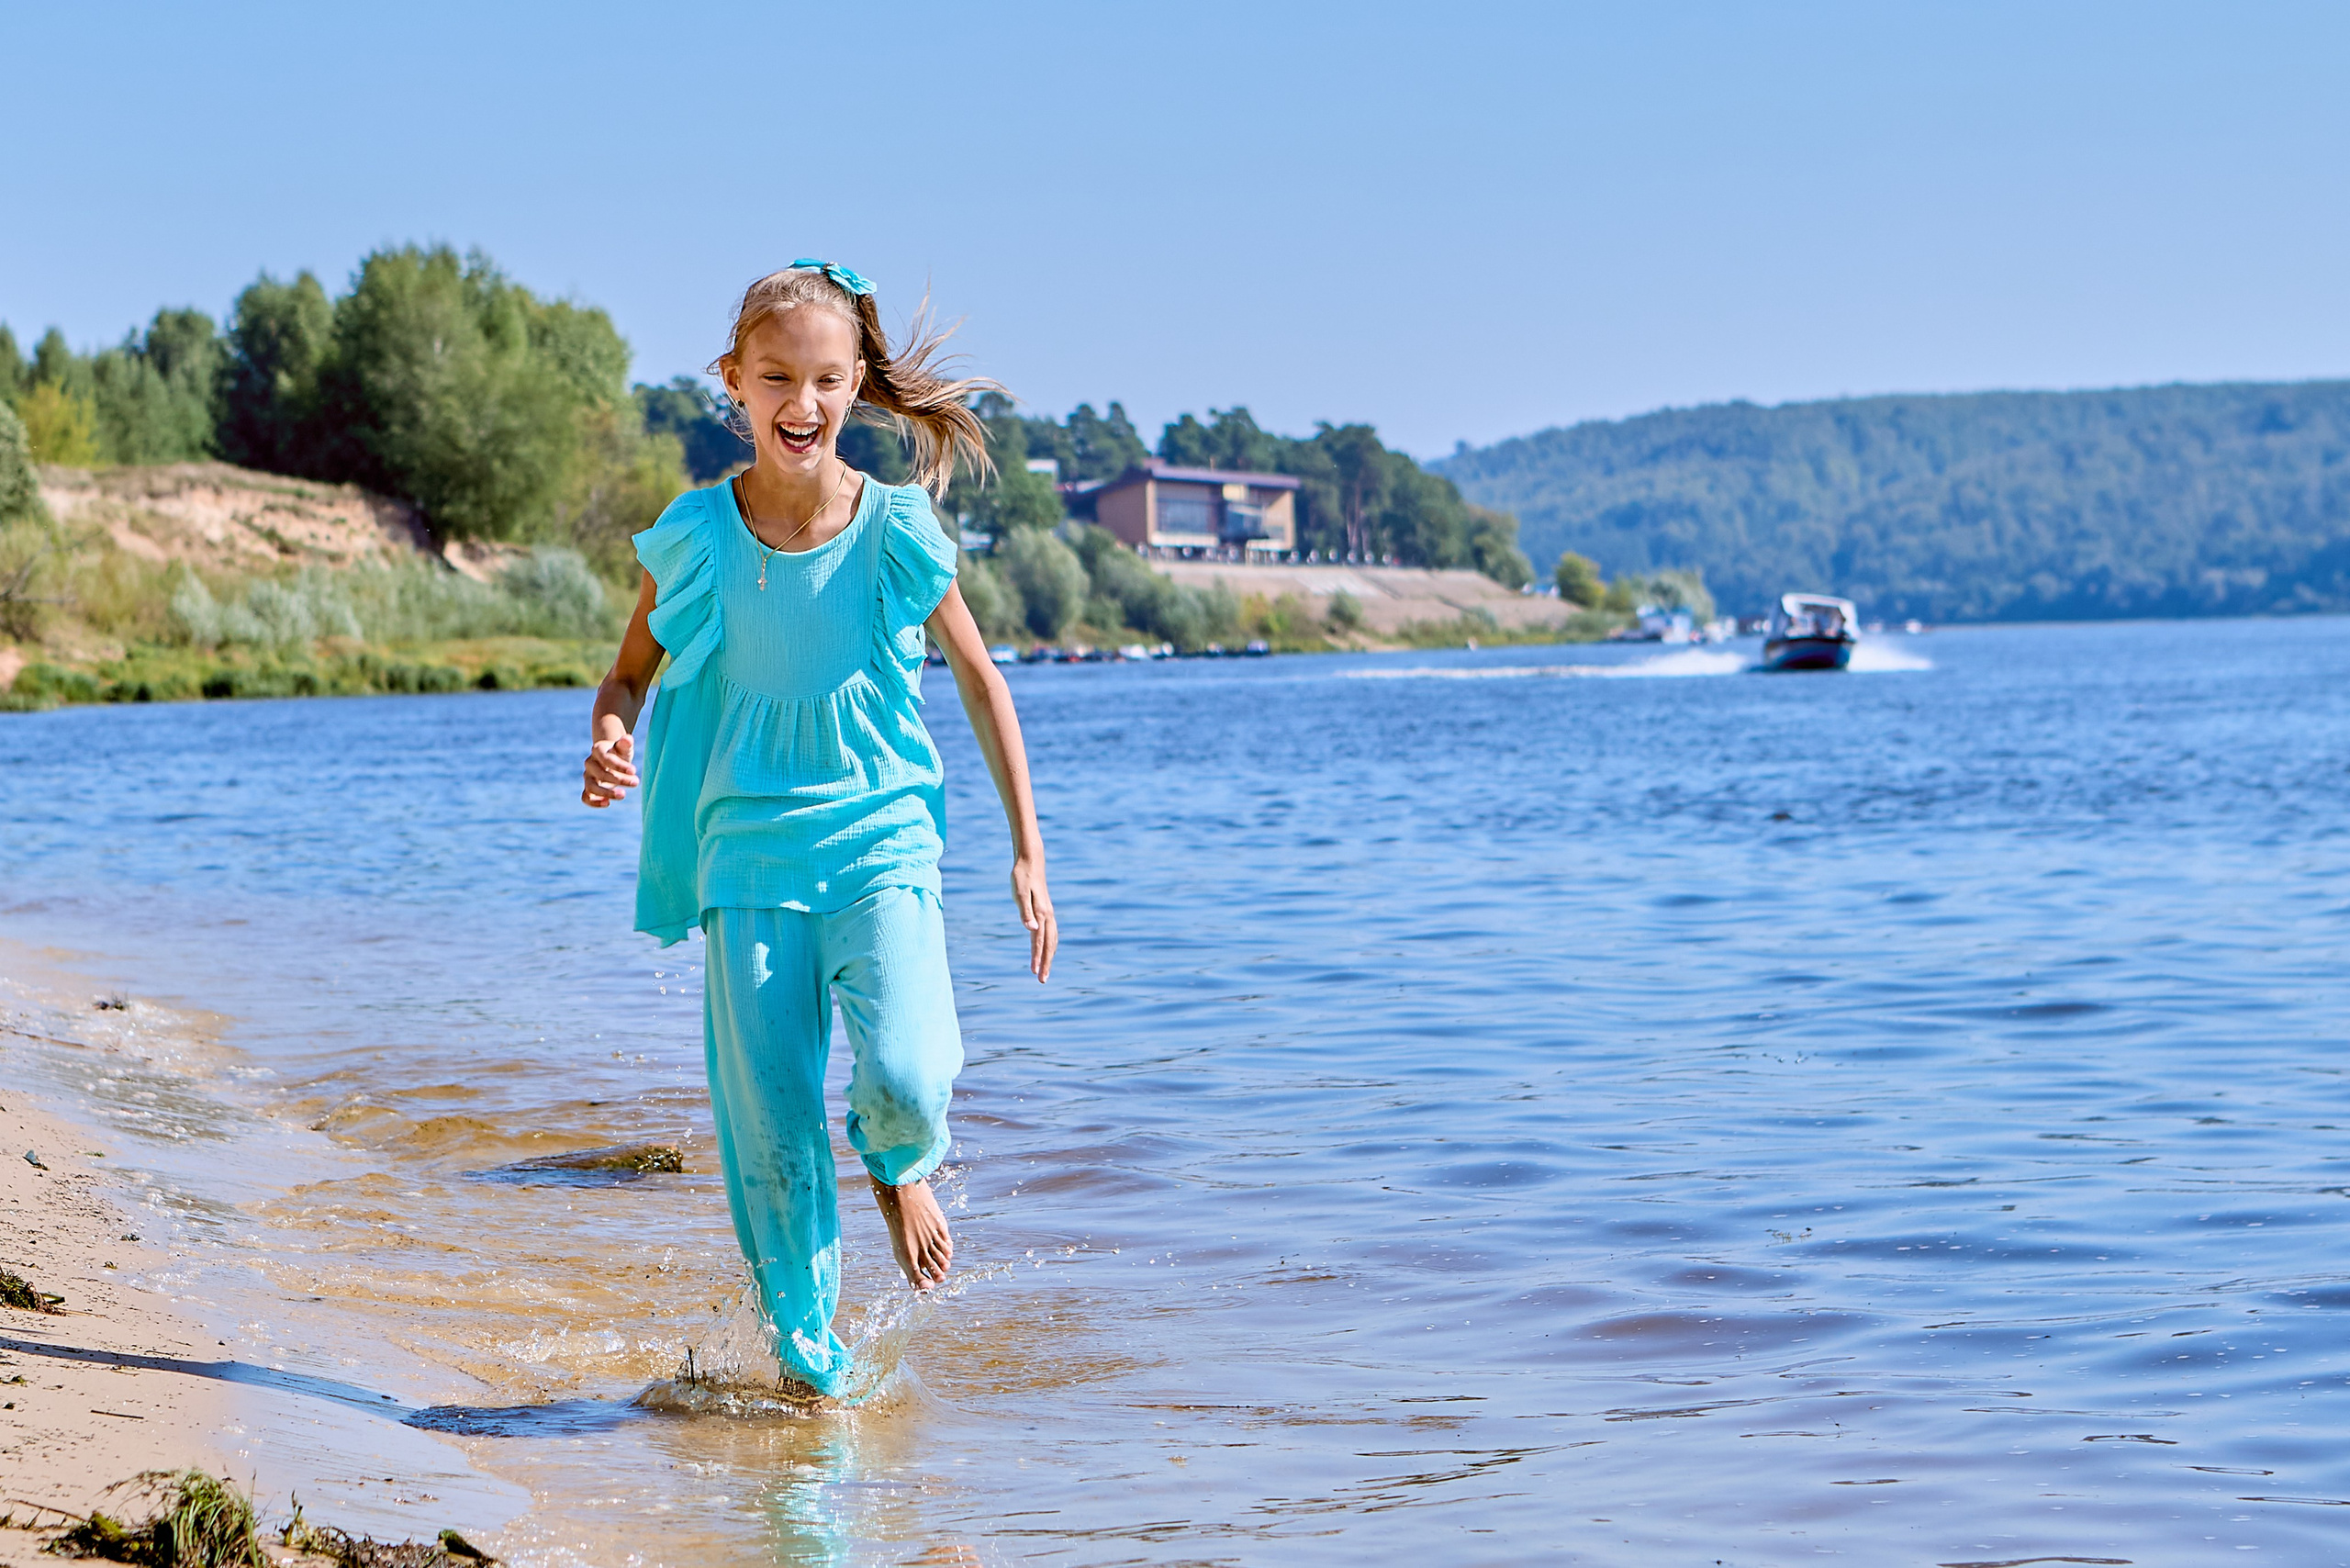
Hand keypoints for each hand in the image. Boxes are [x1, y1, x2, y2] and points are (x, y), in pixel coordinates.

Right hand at [582, 733, 638, 807]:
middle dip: (619, 779)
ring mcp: (588, 777)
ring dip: (607, 793)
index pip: (606, 759)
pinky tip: (608, 803)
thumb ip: (626, 743)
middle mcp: (589, 764)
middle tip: (636, 782)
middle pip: (600, 774)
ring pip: (591, 787)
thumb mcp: (624, 747)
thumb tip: (628, 739)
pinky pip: (585, 797)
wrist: (612, 759)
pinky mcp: (588, 789)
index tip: (634, 771)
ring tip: (623, 795)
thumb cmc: (620, 752)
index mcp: (597, 750)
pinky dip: (594, 803)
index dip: (619, 766)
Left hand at [1012, 856, 1056, 981]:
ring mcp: (1049, 913)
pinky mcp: (1046, 911)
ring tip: (1044, 971)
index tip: (1034, 973)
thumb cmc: (1021, 877)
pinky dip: (1050, 945)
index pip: (1039, 941)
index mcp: (1041, 913)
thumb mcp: (1019, 894)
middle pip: (1049, 944)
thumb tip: (1031, 929)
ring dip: (1049, 956)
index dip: (1037, 958)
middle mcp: (1048, 915)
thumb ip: (1025, 913)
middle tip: (1042, 980)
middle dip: (1046, 963)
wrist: (1031, 861)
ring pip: (1052, 940)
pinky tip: (1047, 951)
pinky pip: (1052, 933)